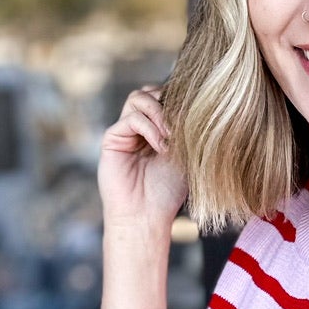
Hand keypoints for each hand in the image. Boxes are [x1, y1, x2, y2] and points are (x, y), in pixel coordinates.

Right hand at [98, 84, 186, 232]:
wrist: (146, 216)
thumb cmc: (168, 192)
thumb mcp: (185, 155)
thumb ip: (186, 129)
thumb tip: (196, 103)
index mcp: (156, 129)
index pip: (164, 98)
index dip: (178, 101)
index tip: (196, 117)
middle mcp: (139, 127)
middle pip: (149, 91)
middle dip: (168, 102)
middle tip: (181, 126)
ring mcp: (125, 132)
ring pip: (139, 97)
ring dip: (160, 113)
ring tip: (171, 137)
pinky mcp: (112, 139)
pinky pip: (132, 118)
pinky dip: (150, 128)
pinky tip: (161, 147)